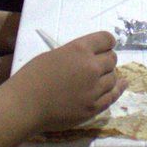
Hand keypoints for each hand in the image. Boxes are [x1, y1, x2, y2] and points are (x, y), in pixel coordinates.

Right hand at [8, 31, 122, 129]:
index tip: (104, 47)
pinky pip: (112, 96)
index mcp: (79, 49)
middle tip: (97, 65)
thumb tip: (88, 58)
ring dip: (108, 76)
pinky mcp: (93, 107)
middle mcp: (92, 67)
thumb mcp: (54, 55)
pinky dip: (118, 89)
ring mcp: (94, 89)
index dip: (106, 43)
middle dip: (106, 60)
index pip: (106, 39)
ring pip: (113, 78)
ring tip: (99, 78)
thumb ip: (75, 54)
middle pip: (112, 59)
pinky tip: (122, 85)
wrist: (24, 105)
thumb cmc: (32, 77)